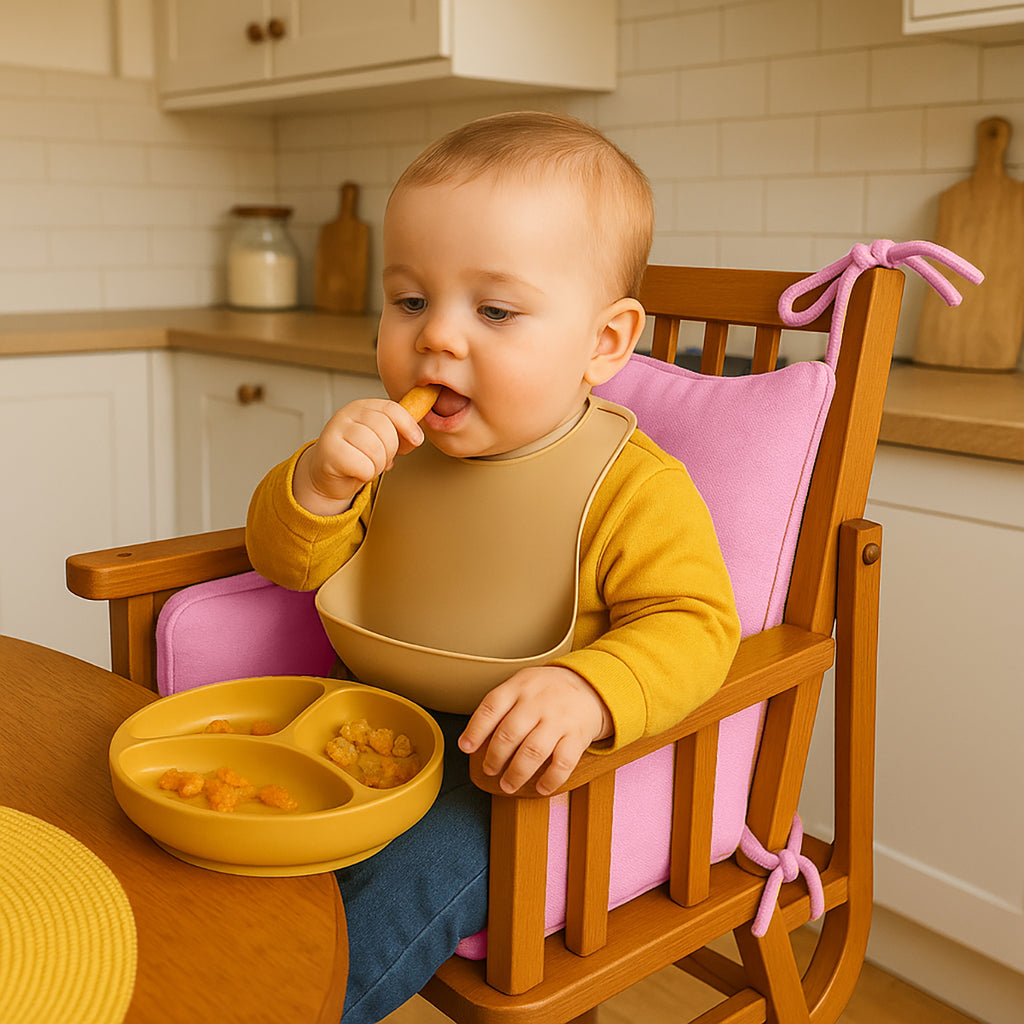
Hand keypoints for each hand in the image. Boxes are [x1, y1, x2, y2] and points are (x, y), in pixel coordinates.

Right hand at [292, 398, 423, 514]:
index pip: (391, 408)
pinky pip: (363, 466)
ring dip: (377, 465)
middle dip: (390, 451)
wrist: (327, 476)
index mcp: (362, 407)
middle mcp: (347, 415)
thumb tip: (415, 437)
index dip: (408, 425)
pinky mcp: (329, 452)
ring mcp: (335, 431)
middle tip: (380, 458)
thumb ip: (398, 434)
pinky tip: (356, 471)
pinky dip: (365, 474)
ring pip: (375, 449)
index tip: (416, 440)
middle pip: (385, 429)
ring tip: (367, 465)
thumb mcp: (380, 440)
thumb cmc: (356, 457)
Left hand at [458, 666, 612, 794]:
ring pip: (533, 751)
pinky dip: (550, 779)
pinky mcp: (578, 736)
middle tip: (489, 770)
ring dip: (516, 773)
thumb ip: (500, 706)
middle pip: (509, 733)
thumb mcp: (523, 685)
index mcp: (520, 687)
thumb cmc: (547, 691)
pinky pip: (563, 763)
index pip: (491, 707)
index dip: (475, 730)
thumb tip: (471, 738)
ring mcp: (559, 719)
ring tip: (507, 785)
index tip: (465, 748)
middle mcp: (538, 702)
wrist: (591, 685)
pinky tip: (541, 788)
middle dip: (494, 758)